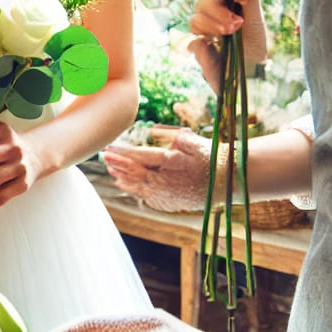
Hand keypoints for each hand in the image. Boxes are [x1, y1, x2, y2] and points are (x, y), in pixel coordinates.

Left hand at [102, 131, 221, 212]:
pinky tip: (125, 183)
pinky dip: (134, 189)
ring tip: (111, 170)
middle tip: (105, 158)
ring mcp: (167, 194)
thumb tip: (157, 129)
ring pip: (138, 187)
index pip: (140, 157)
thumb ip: (175, 135)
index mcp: (170, 162)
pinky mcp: (170, 202)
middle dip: (118, 165)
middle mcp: (166, 181)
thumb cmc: (211, 157)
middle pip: (135, 173)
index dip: (123, 153)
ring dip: (123, 178)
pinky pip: (147, 196)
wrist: (226, 181)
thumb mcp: (195, 141)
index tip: (109, 148)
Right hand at [187, 0, 267, 94]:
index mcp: (222, 5)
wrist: (252, 66)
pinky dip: (204, 45)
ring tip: (228, 33)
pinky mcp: (199, 50)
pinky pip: (194, 44)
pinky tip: (216, 47)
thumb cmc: (254, 40)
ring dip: (211, 25)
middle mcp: (209, 16)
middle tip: (233, 22)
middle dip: (216, 10)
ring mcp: (202, 33)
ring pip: (195, 21)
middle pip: (201, 3)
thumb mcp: (256, 18)